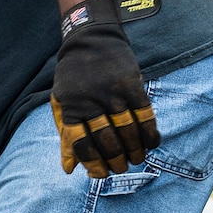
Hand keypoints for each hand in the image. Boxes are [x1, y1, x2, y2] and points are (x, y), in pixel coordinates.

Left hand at [51, 0, 159, 178]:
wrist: (90, 39)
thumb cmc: (73, 76)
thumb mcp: (61, 102)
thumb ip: (66, 134)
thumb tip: (69, 168)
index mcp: (72, 108)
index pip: (82, 144)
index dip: (92, 163)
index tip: (99, 174)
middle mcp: (92, 102)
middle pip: (107, 141)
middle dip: (115, 161)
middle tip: (120, 169)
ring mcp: (114, 94)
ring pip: (128, 131)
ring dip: (134, 151)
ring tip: (135, 161)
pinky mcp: (133, 86)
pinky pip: (145, 115)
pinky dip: (150, 133)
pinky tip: (150, 144)